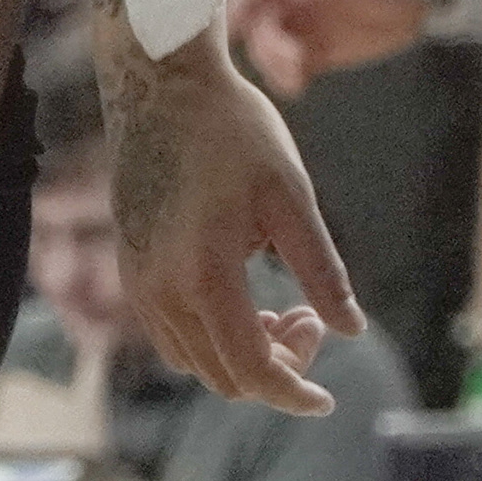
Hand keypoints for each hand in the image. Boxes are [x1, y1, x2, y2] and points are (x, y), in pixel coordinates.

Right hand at [106, 27, 362, 409]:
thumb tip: (351, 331)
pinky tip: (241, 297)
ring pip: (195, 362)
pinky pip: (171, 335)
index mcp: (204, 274)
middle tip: (311, 315)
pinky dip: (212, 338)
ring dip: (243, 355)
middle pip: (224, 377)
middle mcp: (161, 289)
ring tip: (281, 307)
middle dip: (278, 367)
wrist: (159, 82)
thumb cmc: (232, 130)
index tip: (329, 398)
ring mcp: (138, 280)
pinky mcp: (130, 266)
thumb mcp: (290, 195)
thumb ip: (321, 270)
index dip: (295, 393)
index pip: (253, 371)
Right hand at [227, 0, 434, 92]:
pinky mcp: (315, 49)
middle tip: (287, 64)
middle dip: (265, 44)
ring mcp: (301, 22)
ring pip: (270, 46)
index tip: (234, 31)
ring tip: (294, 81)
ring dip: (273, 64)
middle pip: (259, 20)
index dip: (241, 4)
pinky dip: (288, 76)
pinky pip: (290, 65)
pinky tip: (298, 86)